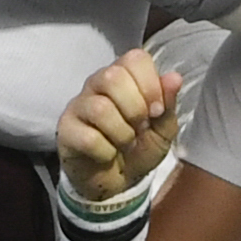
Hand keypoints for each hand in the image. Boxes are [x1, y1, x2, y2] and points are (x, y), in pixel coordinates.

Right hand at [57, 49, 180, 200]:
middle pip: (112, 77)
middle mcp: (97, 84)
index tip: (157, 110)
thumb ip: (168, 104)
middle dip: (136, 109)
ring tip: (125, 143)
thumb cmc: (139, 148)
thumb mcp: (163, 129)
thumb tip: (174, 77)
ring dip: (122, 134)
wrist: (118, 181)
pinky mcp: (66, 130)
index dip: (150, 84)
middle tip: (140, 127)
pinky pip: (88, 138)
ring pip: (100, 108)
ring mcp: (78, 105)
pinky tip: (107, 154)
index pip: (134, 58)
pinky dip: (106, 152)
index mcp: (124, 76)